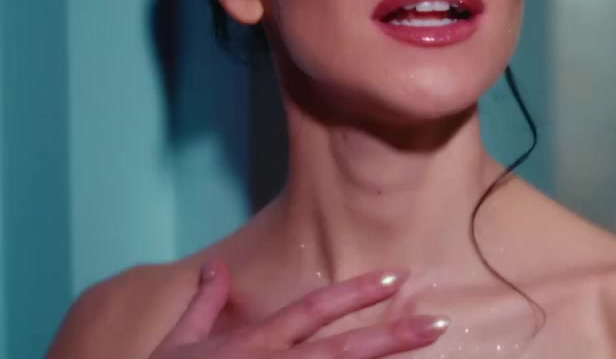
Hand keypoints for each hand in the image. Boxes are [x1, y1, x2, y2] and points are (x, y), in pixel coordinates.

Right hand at [150, 258, 449, 358]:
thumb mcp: (178, 343)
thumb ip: (203, 305)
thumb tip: (215, 266)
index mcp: (254, 344)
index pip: (313, 311)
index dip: (356, 294)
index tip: (397, 278)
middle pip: (342, 351)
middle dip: (391, 338)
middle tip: (437, 323)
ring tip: (424, 349)